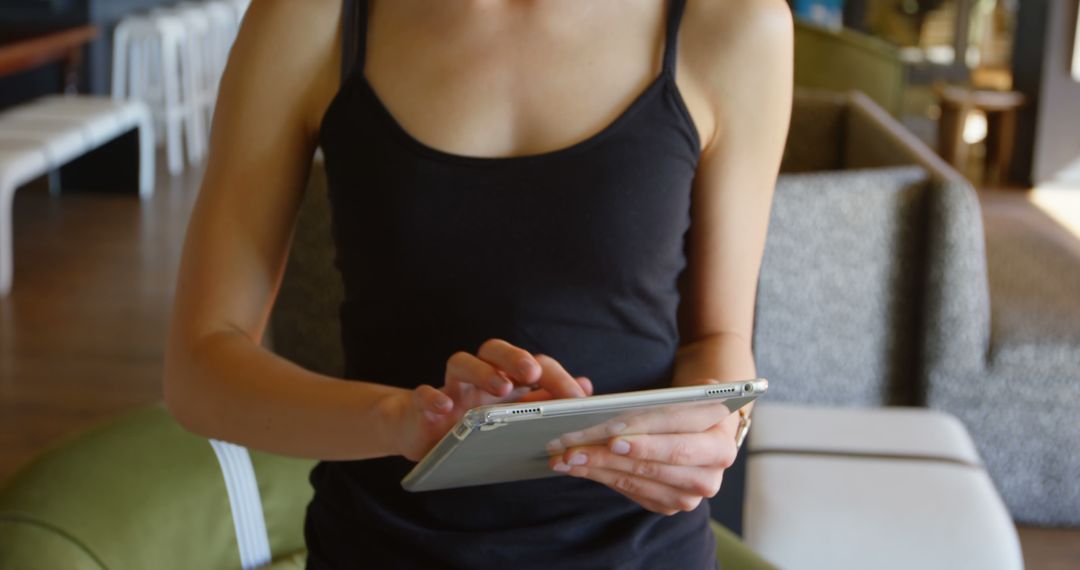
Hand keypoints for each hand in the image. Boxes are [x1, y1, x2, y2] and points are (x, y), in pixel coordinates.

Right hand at [385, 338, 592, 460]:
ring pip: (459, 362)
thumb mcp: (513, 417)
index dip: (556, 377)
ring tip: (500, 388)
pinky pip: (422, 394)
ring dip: (481, 371)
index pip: (532, 365)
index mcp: (504, 379)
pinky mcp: (421, 407)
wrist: (421, 436)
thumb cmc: (474, 426)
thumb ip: (547, 402)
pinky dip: (432, 398)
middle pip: (494, 349)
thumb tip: (585, 385)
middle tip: (532, 373)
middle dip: (515, 357)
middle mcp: (477, 377)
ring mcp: (449, 389)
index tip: (579, 397)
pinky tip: (444, 407)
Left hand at [548, 398, 741, 514]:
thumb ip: (657, 401)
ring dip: (597, 468)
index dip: (645, 434)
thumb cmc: (685, 404)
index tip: (611, 436)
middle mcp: (713, 469)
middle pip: (657, 462)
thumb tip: (604, 410)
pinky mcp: (672, 504)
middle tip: (574, 449)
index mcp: (721, 435)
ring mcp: (693, 492)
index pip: (679, 432)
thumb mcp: (681, 394)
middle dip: (611, 455)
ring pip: (640, 479)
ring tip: (565, 457)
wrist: (702, 429)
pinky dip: (601, 477)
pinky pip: (632, 491)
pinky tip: (576, 466)